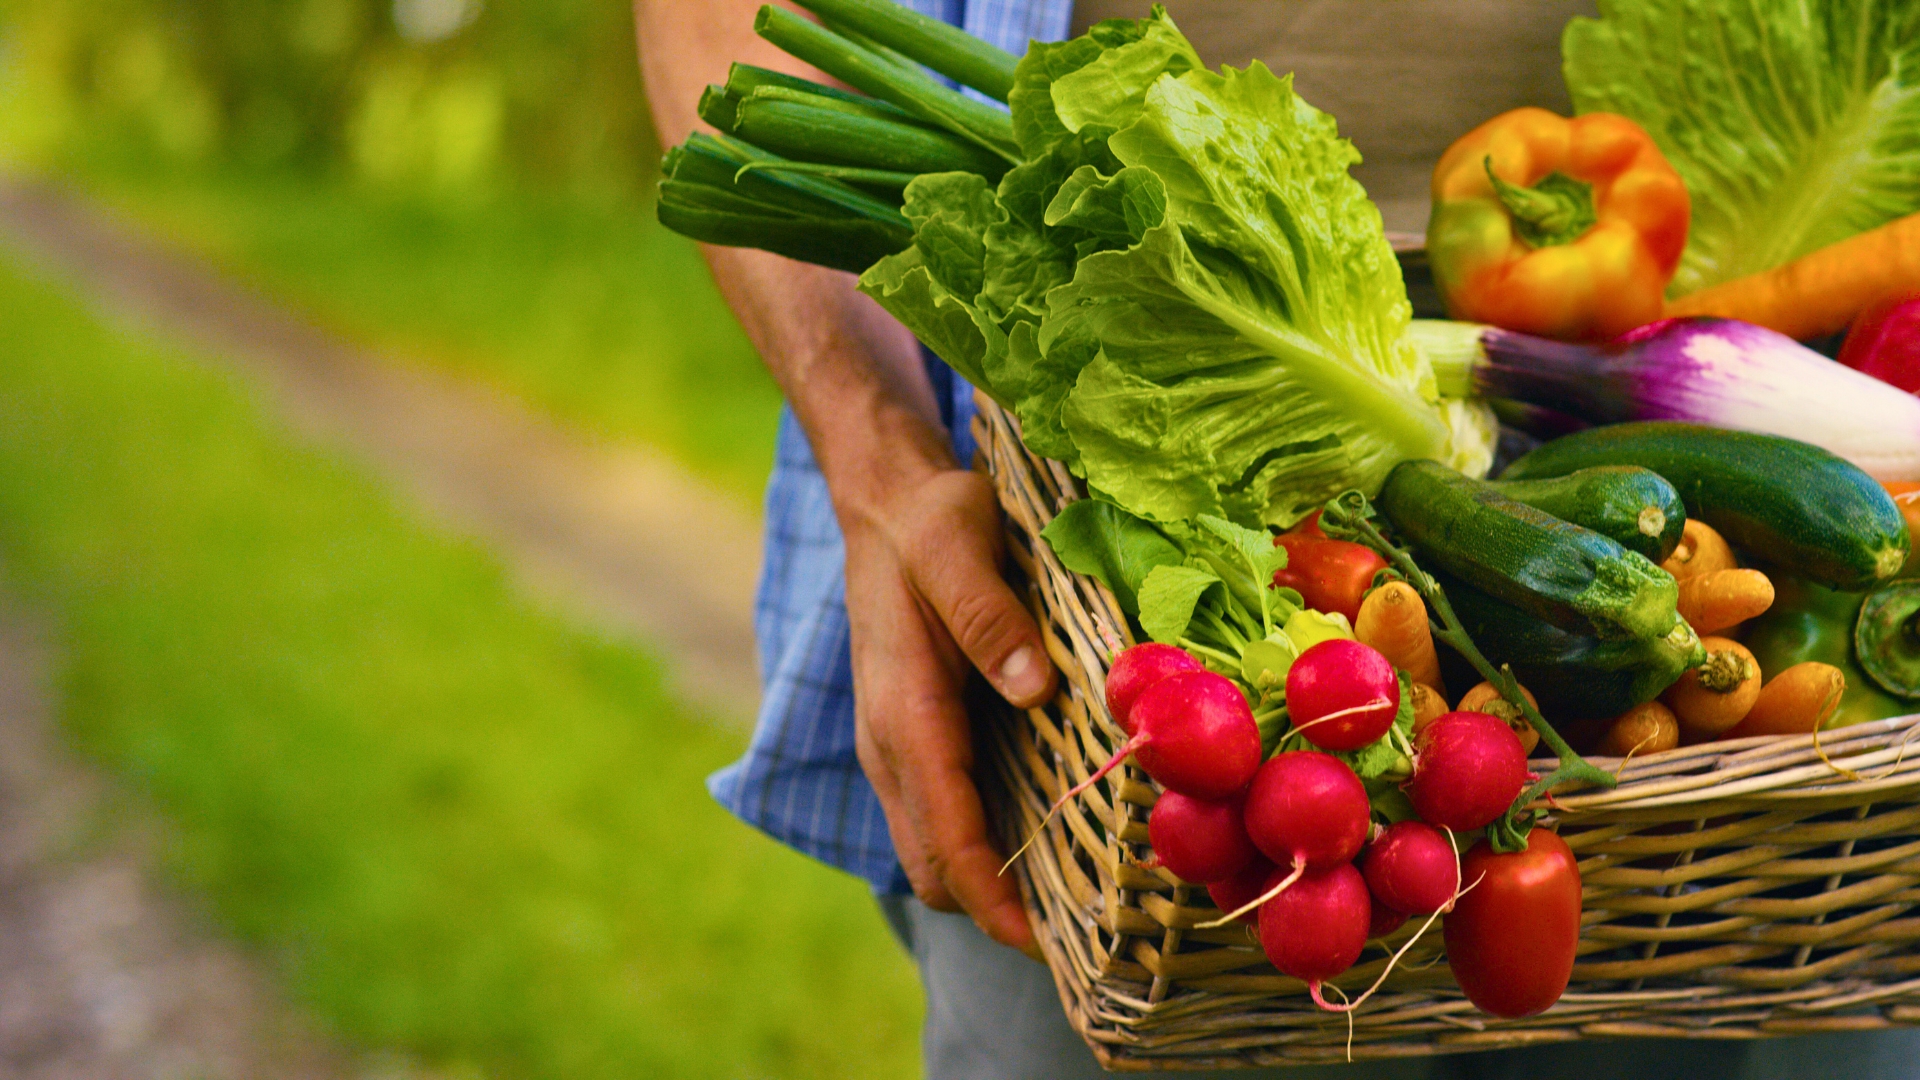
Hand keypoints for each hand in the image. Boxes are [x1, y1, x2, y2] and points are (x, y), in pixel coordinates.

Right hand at [843, 465, 1056, 953]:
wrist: (885, 502)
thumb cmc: (929, 520)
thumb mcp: (957, 544)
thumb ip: (987, 614)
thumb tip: (1032, 689)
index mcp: (903, 712)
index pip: (945, 835)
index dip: (992, 900)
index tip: (1046, 946)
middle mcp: (890, 745)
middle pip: (934, 866)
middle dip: (995, 912)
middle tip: (1083, 935)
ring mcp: (896, 748)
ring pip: (933, 850)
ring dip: (988, 886)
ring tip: (1074, 905)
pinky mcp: (913, 740)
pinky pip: (942, 817)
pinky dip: (982, 848)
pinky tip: (1046, 841)